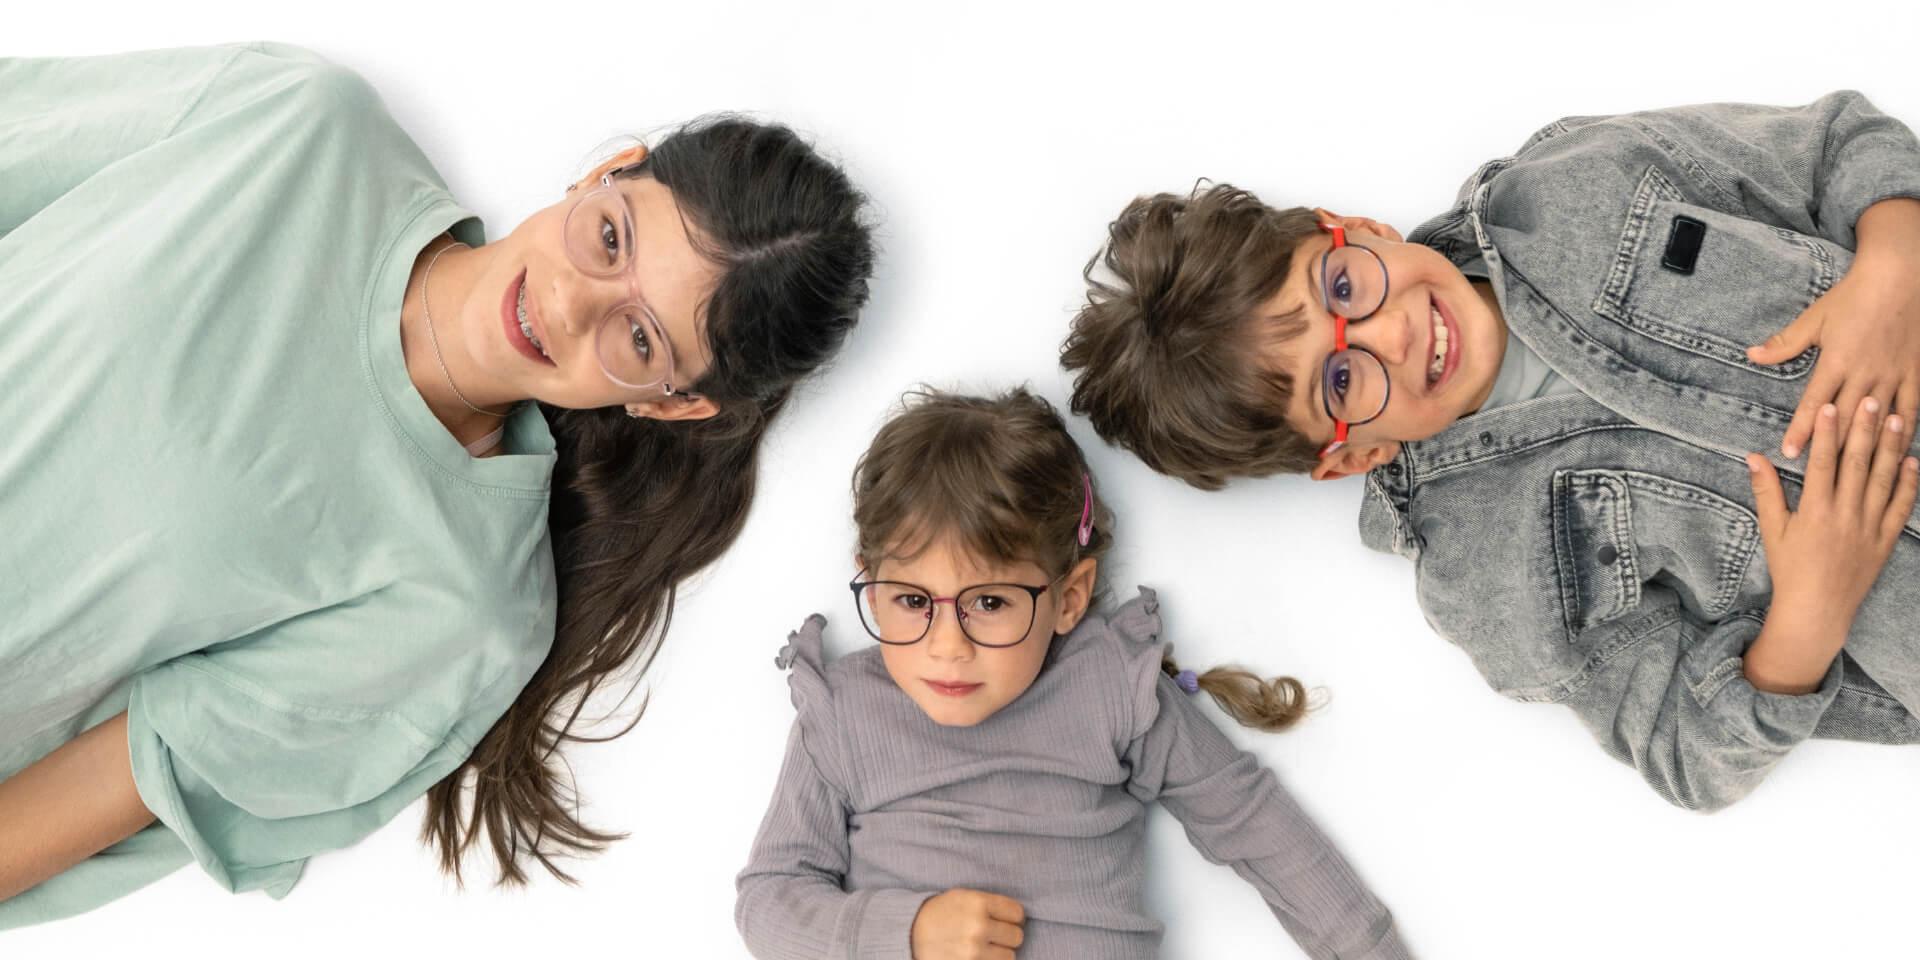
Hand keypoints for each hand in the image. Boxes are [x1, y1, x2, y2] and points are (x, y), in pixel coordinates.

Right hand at [910, 888, 1025, 959]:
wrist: (911, 933)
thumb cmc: (942, 913)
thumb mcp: (963, 896)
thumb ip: (991, 904)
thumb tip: (1020, 917)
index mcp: (978, 903)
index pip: (1017, 913)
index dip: (1012, 917)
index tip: (1003, 919)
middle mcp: (978, 927)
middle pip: (1016, 936)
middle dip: (1007, 936)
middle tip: (993, 935)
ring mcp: (973, 951)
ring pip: (1009, 957)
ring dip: (999, 953)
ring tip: (983, 947)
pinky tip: (976, 956)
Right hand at [1744, 398, 1918, 692]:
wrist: (1818, 611)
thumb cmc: (1790, 570)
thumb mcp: (1772, 530)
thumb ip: (1766, 491)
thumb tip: (1753, 457)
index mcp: (1815, 511)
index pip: (1823, 463)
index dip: (1826, 432)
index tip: (1829, 406)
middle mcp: (1845, 516)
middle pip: (1857, 464)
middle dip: (1863, 429)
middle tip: (1869, 399)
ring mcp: (1869, 528)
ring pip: (1883, 480)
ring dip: (1890, 447)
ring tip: (1895, 418)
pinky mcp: (1885, 541)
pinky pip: (1900, 507)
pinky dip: (1907, 483)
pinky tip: (1912, 460)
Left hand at [1749, 214, 1919, 458]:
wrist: (1901, 277)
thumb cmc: (1853, 297)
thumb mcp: (1815, 318)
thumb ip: (1785, 343)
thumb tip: (1752, 355)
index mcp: (1837, 361)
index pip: (1813, 404)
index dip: (1800, 430)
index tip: (1788, 452)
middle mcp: (1864, 373)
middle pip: (1845, 419)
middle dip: (1830, 448)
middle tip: (1819, 475)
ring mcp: (1892, 375)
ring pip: (1877, 418)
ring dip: (1865, 446)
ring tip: (1855, 473)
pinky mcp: (1915, 372)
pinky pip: (1910, 407)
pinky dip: (1903, 429)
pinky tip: (1896, 450)